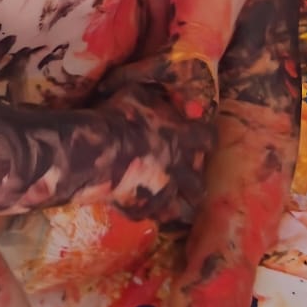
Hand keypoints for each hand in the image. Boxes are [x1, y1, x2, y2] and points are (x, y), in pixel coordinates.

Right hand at [97, 49, 218, 224]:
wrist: (98, 149)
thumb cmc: (118, 115)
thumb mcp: (137, 92)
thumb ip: (153, 95)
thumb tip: (155, 89)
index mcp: (182, 137)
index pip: (208, 139)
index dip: (206, 139)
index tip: (201, 138)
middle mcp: (179, 168)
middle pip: (199, 183)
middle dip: (195, 182)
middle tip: (186, 177)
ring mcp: (163, 193)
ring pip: (182, 209)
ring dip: (178, 205)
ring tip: (172, 204)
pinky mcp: (142, 209)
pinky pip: (151, 216)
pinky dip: (149, 212)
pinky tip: (143, 208)